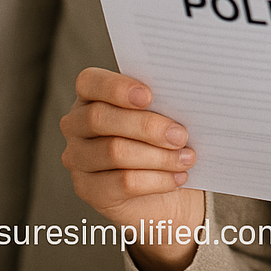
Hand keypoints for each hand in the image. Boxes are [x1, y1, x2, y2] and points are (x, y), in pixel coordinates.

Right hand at [60, 67, 203, 270]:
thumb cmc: (170, 136)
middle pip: (103, 120)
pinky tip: (179, 174)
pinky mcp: (89, 190)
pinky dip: (155, 177)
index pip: (91, 81)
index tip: (151, 93)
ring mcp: (79, 159)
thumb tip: (193, 82)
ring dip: (157, 154)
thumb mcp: (169, 111)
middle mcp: (78, 124)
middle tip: (182, 133)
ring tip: (187, 155)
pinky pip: (120, 183)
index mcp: (94, 94)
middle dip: (148, 125)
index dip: (118, 86)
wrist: (170, 187)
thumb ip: (167, 98)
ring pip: (113, 152)